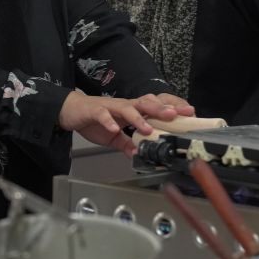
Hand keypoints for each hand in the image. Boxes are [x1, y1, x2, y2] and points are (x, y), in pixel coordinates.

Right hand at [58, 92, 193, 157]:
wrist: (70, 111)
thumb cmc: (94, 119)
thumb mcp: (114, 137)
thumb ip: (127, 144)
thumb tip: (139, 154)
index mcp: (132, 111)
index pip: (156, 108)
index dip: (172, 109)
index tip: (188, 114)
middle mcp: (124, 106)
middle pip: (146, 104)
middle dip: (161, 109)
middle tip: (175, 115)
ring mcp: (110, 107)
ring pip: (128, 108)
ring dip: (139, 117)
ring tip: (147, 127)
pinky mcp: (95, 110)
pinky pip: (103, 114)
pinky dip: (109, 121)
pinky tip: (115, 128)